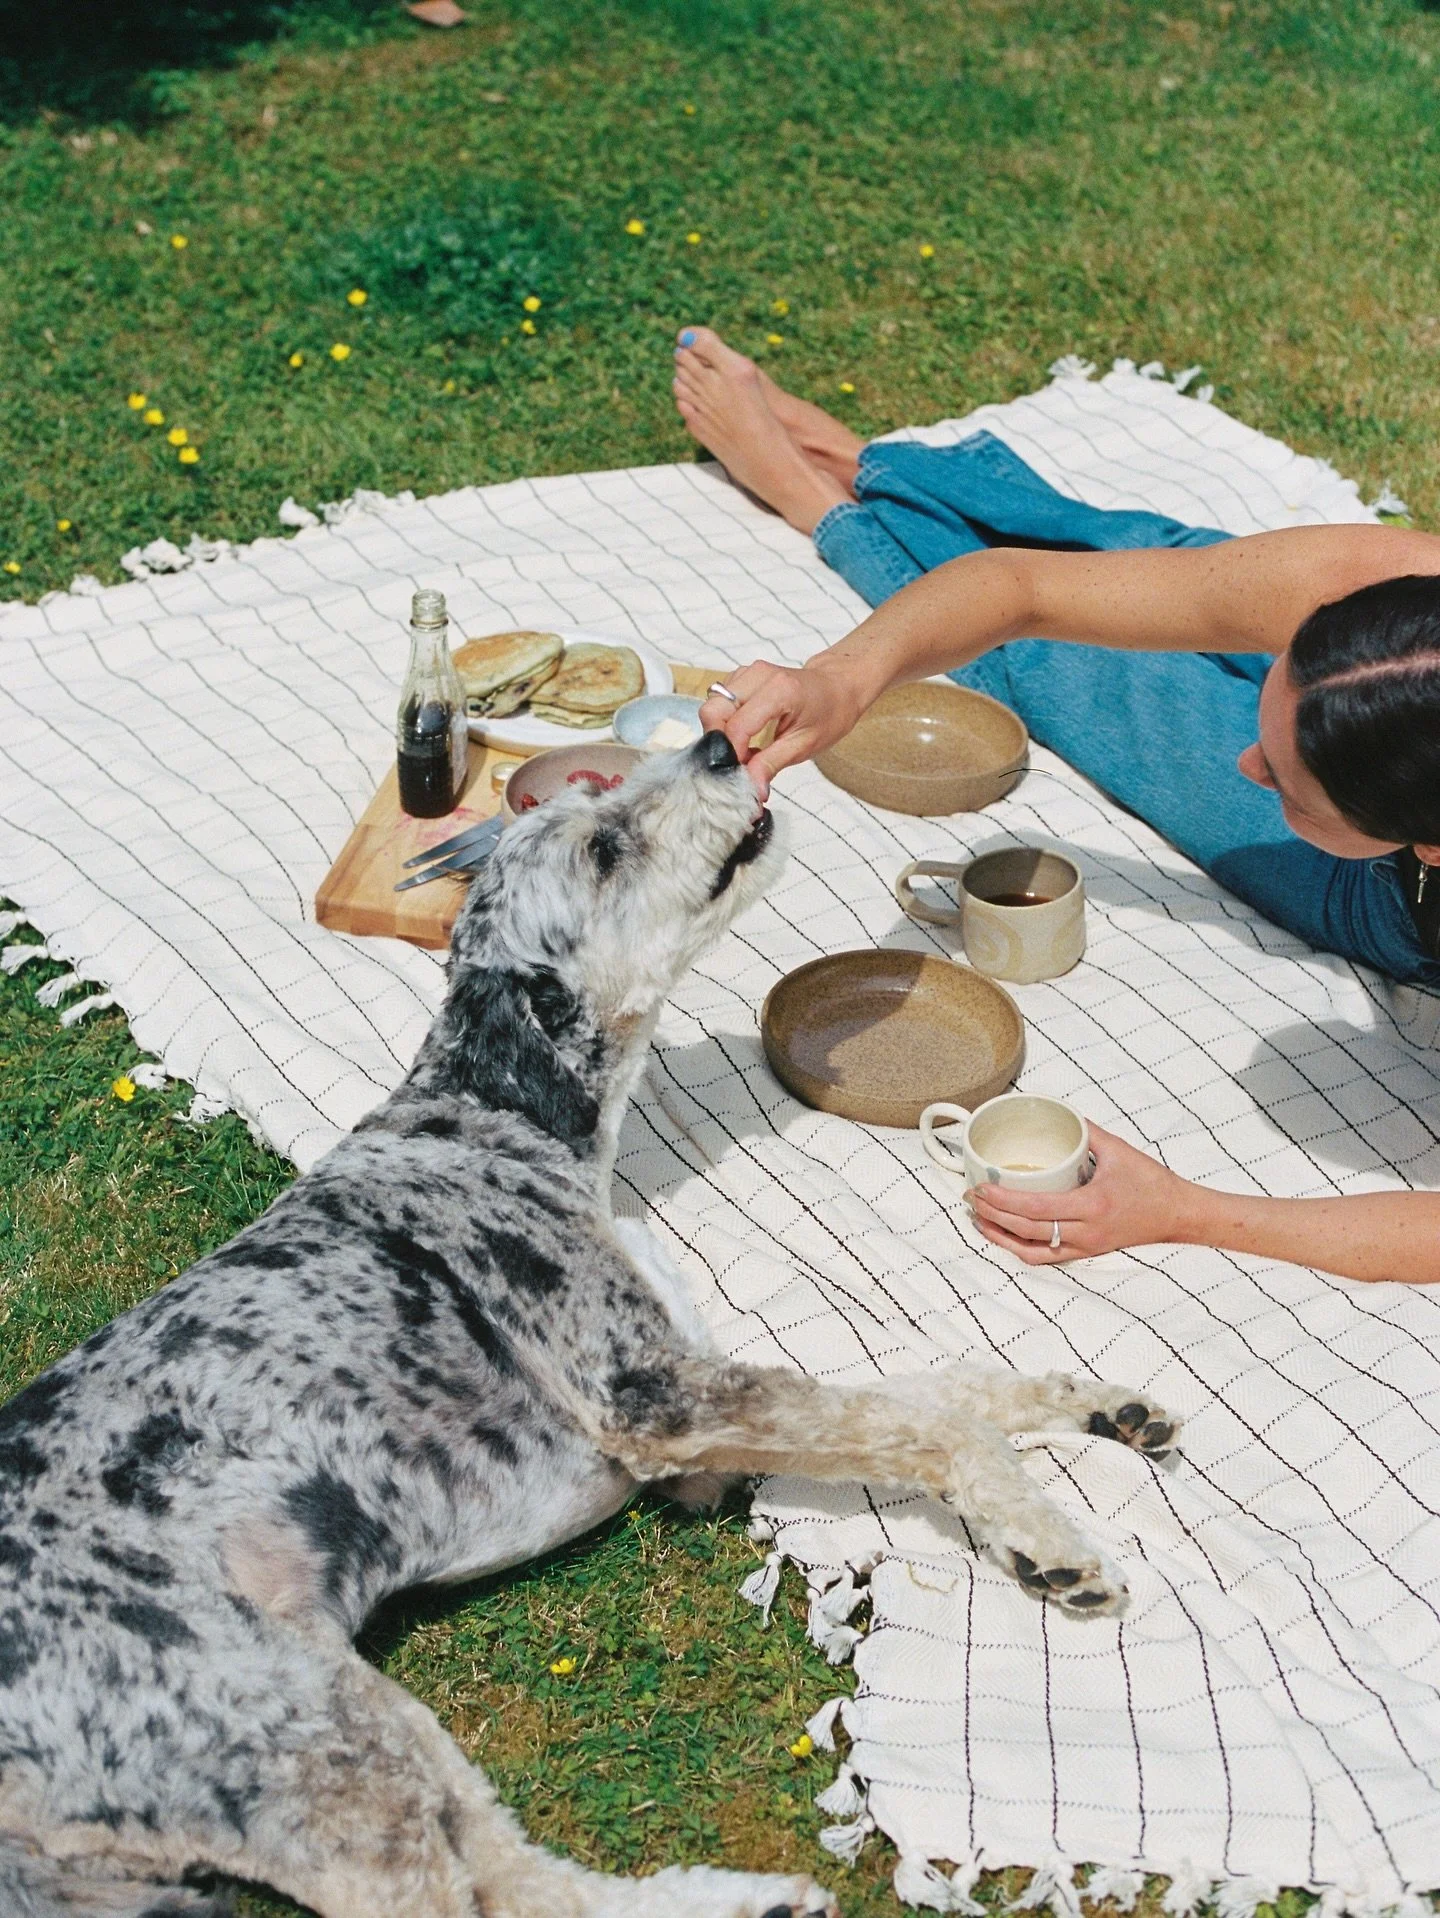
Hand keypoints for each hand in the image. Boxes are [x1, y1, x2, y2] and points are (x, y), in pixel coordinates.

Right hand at [699, 658, 866, 795]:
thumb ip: (771, 764)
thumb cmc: (829, 712)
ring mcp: (748, 672)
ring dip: (720, 732)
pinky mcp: (742, 676)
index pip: (737, 726)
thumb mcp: (805, 745)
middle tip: (738, 762)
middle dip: (718, 742)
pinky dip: (724, 721)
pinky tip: (744, 734)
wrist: (838, 686)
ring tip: (744, 749)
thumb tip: (751, 788)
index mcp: (780, 690)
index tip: (739, 774)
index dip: (733, 755)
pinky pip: (719, 701)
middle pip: (714, 710)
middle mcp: (759, 675)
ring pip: (712, 705)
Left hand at [966, 1123, 1197, 1263]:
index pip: (1038, 1209)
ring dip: (1001, 1237)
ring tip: (978, 1218)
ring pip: (1032, 1251)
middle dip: (993, 1216)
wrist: (1177, 1214)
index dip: (1004, 1201)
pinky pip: (1046, 1258)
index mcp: (1093, 1205)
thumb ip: (1085, 1131)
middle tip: (971, 1198)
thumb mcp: (1118, 1149)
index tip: (982, 1187)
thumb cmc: (1150, 1182)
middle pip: (1028, 1231)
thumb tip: (1057, 1112)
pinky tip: (1004, 1236)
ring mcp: (1086, 1247)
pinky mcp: (1086, 1253)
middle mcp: (1087, 1232)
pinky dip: (1020, 1248)